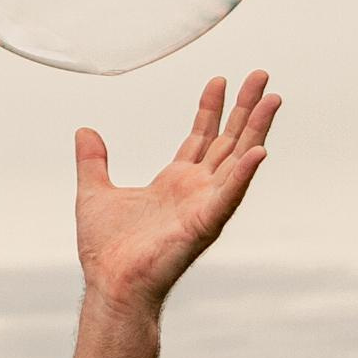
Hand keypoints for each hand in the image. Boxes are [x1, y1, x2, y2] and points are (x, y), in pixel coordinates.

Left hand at [73, 72, 280, 311]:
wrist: (110, 283)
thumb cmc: (107, 250)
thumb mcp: (94, 192)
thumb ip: (92, 161)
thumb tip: (84, 131)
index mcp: (175, 181)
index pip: (201, 136)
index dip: (211, 108)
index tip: (220, 80)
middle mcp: (196, 190)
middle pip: (228, 140)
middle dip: (245, 108)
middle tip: (261, 75)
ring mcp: (204, 206)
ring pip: (237, 159)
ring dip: (256, 129)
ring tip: (273, 99)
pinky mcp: (205, 224)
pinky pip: (229, 195)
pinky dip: (244, 174)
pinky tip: (259, 151)